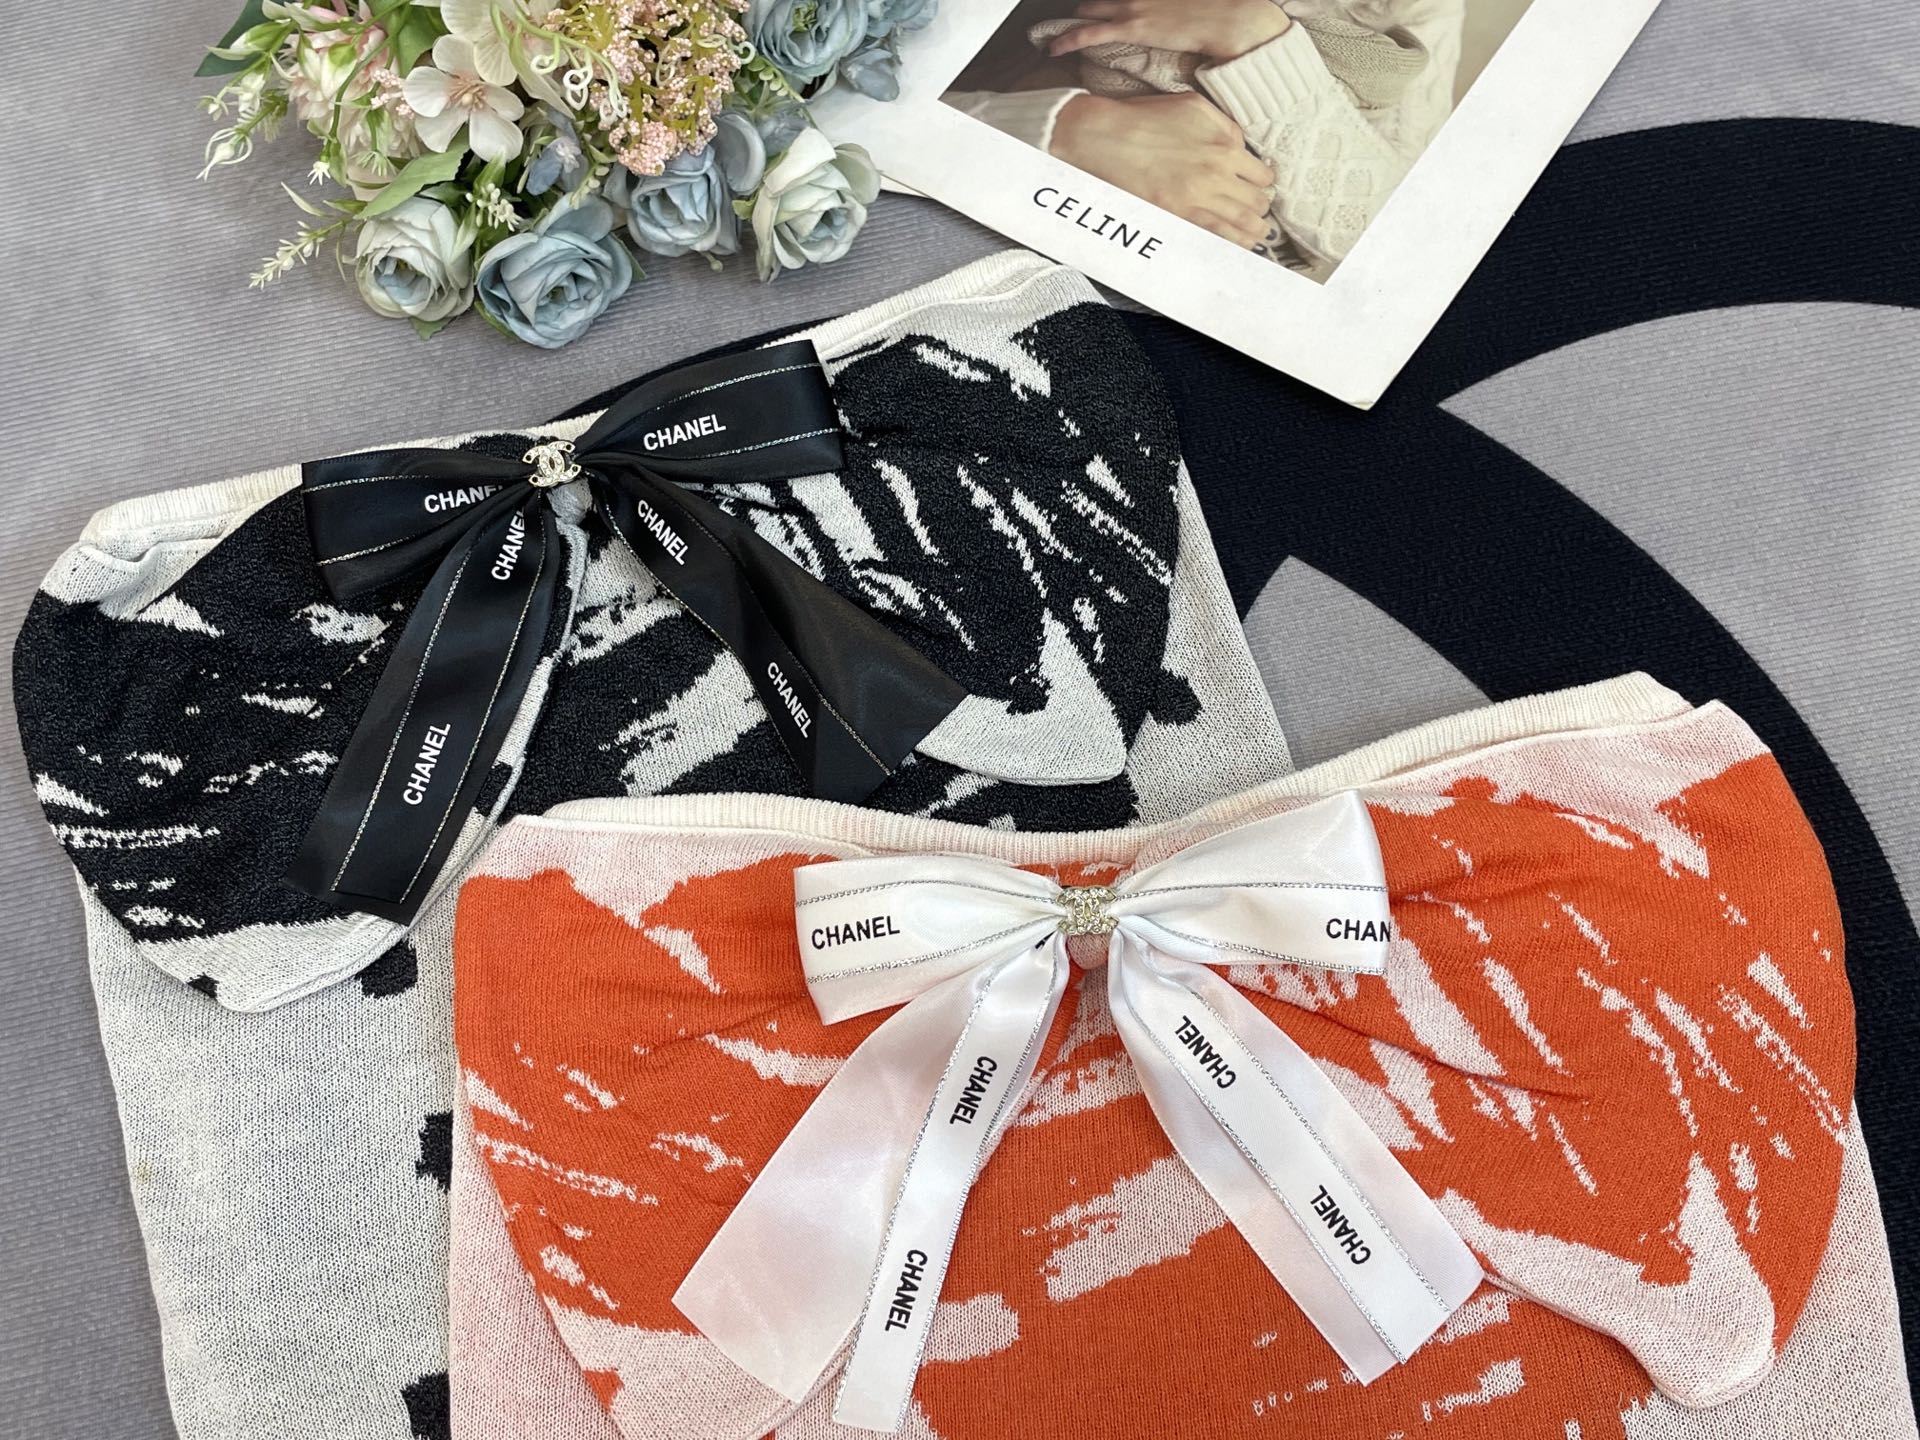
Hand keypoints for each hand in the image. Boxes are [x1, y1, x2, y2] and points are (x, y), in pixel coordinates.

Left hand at [1049, 0, 1290, 61]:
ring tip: (1051, 36)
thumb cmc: (1218, 17)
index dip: (1103, 6)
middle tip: (1068, 17)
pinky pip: (1090, 32)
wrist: (1228, 18)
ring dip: (1070, 22)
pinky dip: (1069, 39)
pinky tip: (1054, 48)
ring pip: (1088, 11)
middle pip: (1098, 0)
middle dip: (1082, 8)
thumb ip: (1179, 15)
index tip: (1093, 11)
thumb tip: (1178, 26)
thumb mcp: (1195, 11)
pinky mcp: (1132, 26)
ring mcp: (1133, 7)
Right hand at [1049, 93, 1274, 248]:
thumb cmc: (1146, 118)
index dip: (1263, 182)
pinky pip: (1217, 237)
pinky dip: (1234, 243)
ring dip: (1254, 231)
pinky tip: (1239, 245)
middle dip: (1261, 207)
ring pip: (1243, 224)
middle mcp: (1217, 176)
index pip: (1262, 175)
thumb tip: (1241, 146)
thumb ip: (1225, 125)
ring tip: (1257, 233)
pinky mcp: (1179, 217)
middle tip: (1258, 210)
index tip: (1258, 186)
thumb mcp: (1194, 106)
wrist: (1108, 138)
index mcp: (1225, 146)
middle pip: (1257, 202)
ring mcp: (1198, 200)